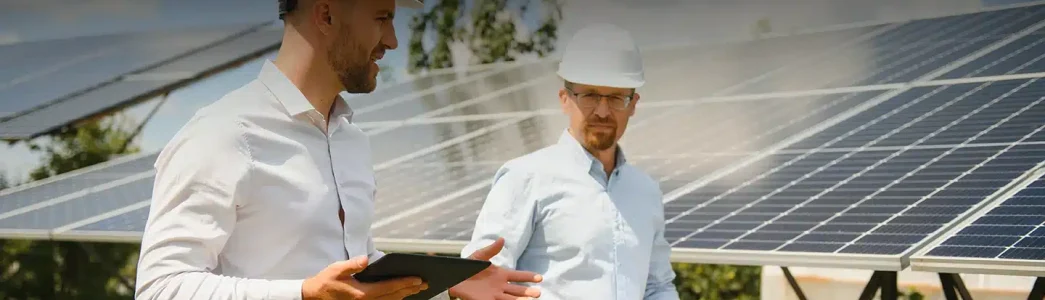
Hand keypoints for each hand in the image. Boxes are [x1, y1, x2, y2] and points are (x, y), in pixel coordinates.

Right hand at [302, 256, 427, 299]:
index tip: (418, 279)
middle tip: (425, 283)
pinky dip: (395, 298)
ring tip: (418, 288)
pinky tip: (403, 294)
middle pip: (394, 296)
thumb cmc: (327, 280)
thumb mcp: (337, 269)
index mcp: (362, 293)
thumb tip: (365, 260)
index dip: (405, 283)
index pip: (389, 288)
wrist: (315, 296)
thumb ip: (352, 265)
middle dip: (410, 289)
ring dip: (405, 295)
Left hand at [449, 238, 542, 299]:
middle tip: (538, 293)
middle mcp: (500, 286)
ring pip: (511, 299)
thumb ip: (491, 250)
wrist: (454, 277)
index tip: (540, 278)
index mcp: (501, 275)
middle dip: (528, 292)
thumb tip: (502, 239)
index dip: (528, 277)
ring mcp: (494, 295)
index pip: (518, 276)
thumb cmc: (467, 266)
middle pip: (518, 290)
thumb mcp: (479, 256)